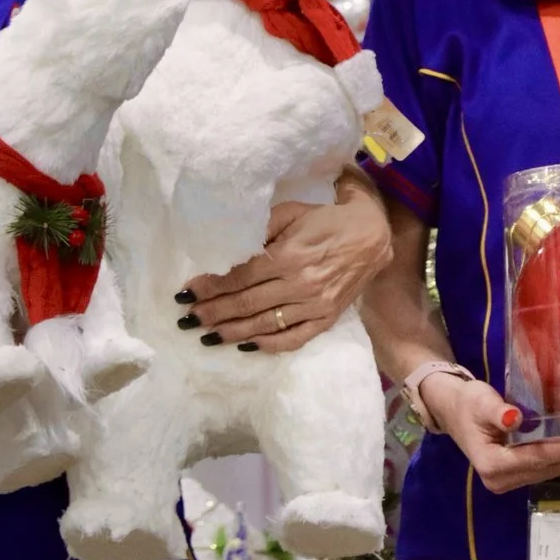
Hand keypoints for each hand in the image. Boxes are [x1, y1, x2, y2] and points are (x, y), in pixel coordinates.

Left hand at [179, 175, 393, 352]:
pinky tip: (246, 346)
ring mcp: (313, 306)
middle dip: (211, 312)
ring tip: (206, 336)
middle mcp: (299, 284)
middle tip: (187, 319)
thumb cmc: (326, 221)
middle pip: (245, 304)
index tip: (185, 292)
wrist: (373, 237)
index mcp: (288, 256)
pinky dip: (268, 345)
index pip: (238, 277)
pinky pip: (293, 338)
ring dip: (231, 332)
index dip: (209, 287)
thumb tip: (226, 248)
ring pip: (263, 324)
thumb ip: (260, 228)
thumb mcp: (292, 213)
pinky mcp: (326, 319)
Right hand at [420, 372, 559, 494]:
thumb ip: (497, 411)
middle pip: (546, 468)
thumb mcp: (479, 401)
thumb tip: (515, 418)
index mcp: (492, 464)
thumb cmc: (467, 403)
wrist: (453, 410)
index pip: (536, 457)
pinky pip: (545, 468)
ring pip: (549, 471)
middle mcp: (500, 480)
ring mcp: (507, 481)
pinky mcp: (515, 475)